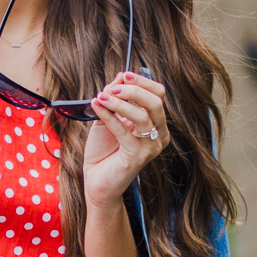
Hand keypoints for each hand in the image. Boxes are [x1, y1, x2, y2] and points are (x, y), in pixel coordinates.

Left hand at [83, 73, 171, 208]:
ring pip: (142, 115)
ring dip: (119, 103)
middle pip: (155, 102)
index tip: (124, 75)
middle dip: (133, 90)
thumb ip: (116, 98)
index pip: (158, 95)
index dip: (142, 82)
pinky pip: (124, 130)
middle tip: (112, 88)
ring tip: (101, 97)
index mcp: (156, 124)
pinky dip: (109, 115)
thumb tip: (120, 76)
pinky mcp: (137, 157)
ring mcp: (151, 147)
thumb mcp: (109, 118)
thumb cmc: (104, 151)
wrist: (97, 181)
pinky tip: (97, 106)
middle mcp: (159, 135)